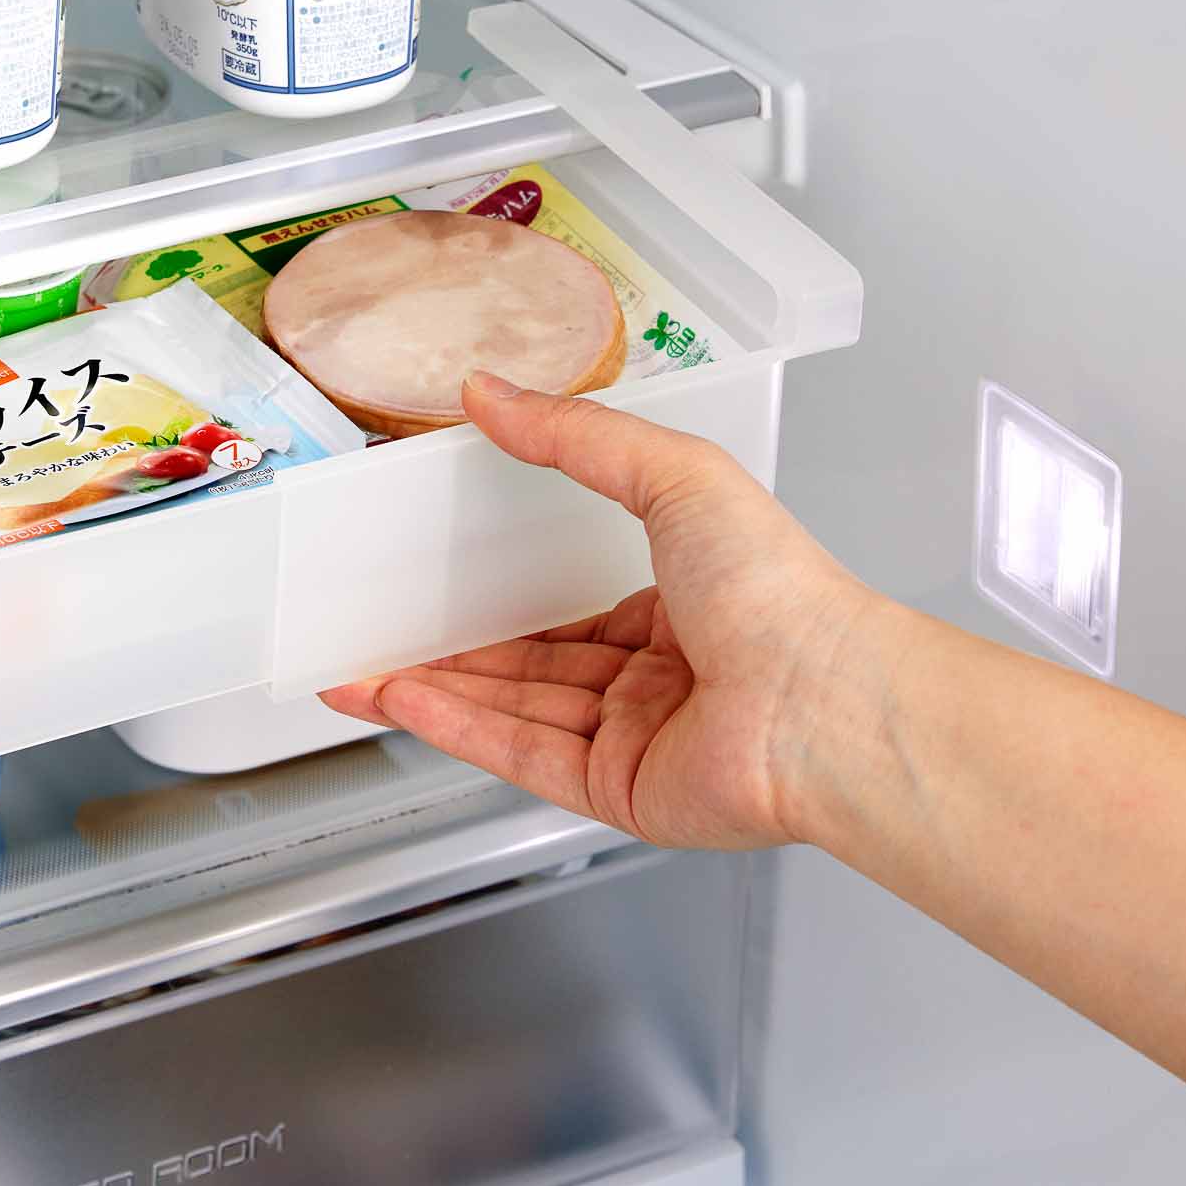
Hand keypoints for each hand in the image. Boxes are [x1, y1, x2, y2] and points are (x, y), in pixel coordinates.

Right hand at [321, 370, 878, 848]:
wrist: (826, 706)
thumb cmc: (780, 591)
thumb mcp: (672, 475)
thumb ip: (575, 436)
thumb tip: (492, 392)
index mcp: (683, 607)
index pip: (573, 605)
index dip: (503, 592)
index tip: (437, 573)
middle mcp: (660, 678)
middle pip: (531, 663)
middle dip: (450, 651)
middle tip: (379, 630)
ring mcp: (637, 739)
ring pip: (514, 709)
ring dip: (434, 688)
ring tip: (358, 670)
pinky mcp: (619, 792)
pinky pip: (522, 754)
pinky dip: (456, 726)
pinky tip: (400, 699)